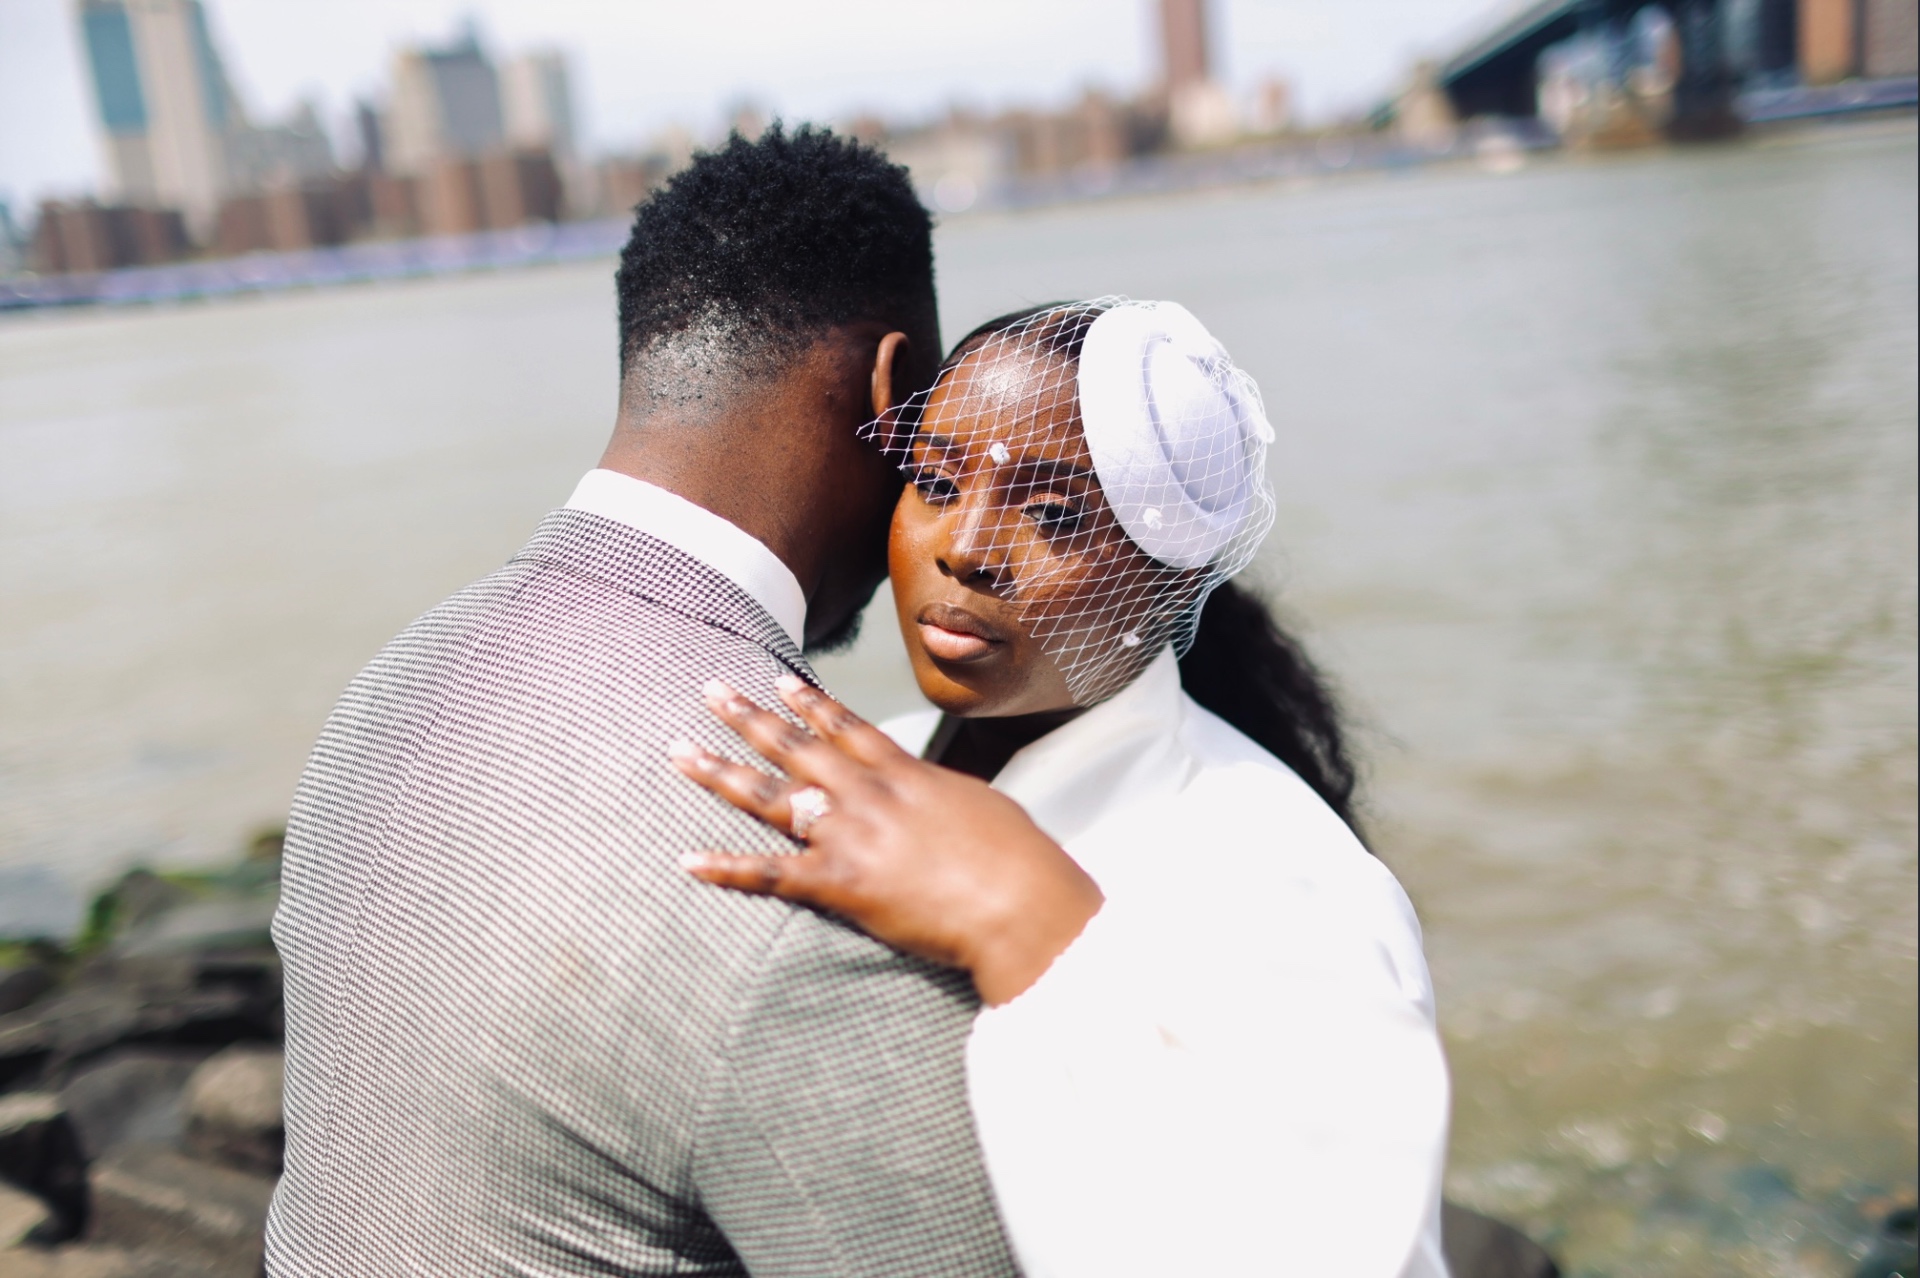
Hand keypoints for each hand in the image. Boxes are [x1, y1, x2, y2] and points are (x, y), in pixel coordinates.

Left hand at [669, 675, 1103, 1004]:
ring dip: (720, 773)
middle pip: (796, 747)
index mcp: (905, 774)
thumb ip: (947, 796)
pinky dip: (727, 868)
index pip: (845, 727)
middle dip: (748, 717)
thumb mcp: (984, 806)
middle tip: (709, 691)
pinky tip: (689, 860)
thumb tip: (937, 797)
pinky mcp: (839, 883)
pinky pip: (770, 874)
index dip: (808, 703)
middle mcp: (868, 794)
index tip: (777, 679)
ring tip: (680, 753)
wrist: (1020, 900)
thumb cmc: (1019, 859)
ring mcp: (849, 835)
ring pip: (771, 796)